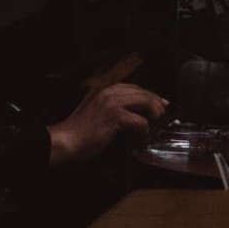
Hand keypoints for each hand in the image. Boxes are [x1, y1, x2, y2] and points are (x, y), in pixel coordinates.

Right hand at [46, 81, 165, 165]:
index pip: (135, 87)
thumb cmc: (80, 130)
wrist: (66, 140)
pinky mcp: (115, 116)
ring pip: (145, 102)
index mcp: (106, 88)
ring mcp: (113, 102)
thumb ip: (113, 105)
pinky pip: (140, 122)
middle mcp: (110, 91)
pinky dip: (144, 132)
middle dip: (156, 103)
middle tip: (162, 114)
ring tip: (154, 126)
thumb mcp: (96, 110)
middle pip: (143, 92)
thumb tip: (136, 109)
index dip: (150, 95)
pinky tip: (141, 140)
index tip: (160, 102)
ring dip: (153, 115)